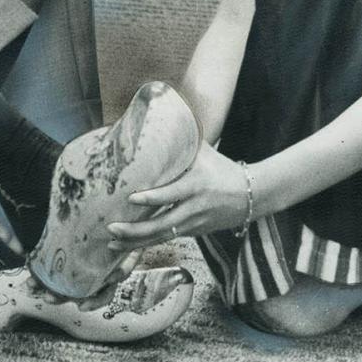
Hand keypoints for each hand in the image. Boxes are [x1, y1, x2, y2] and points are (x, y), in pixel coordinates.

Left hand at [105, 143, 250, 251]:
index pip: (171, 194)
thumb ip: (182, 140)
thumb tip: (160, 115)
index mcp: (196, 185)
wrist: (250, 196)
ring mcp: (193, 223)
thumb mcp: (204, 152)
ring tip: (111, 243)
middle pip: (162, 223)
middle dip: (135, 229)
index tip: (131, 198)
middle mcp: (194, 207)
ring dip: (135, 242)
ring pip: (161, 236)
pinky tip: (127, 246)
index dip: (152, 198)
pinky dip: (147, 244)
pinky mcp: (193, 233)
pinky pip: (166, 239)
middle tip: (111, 227)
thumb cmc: (222, 168)